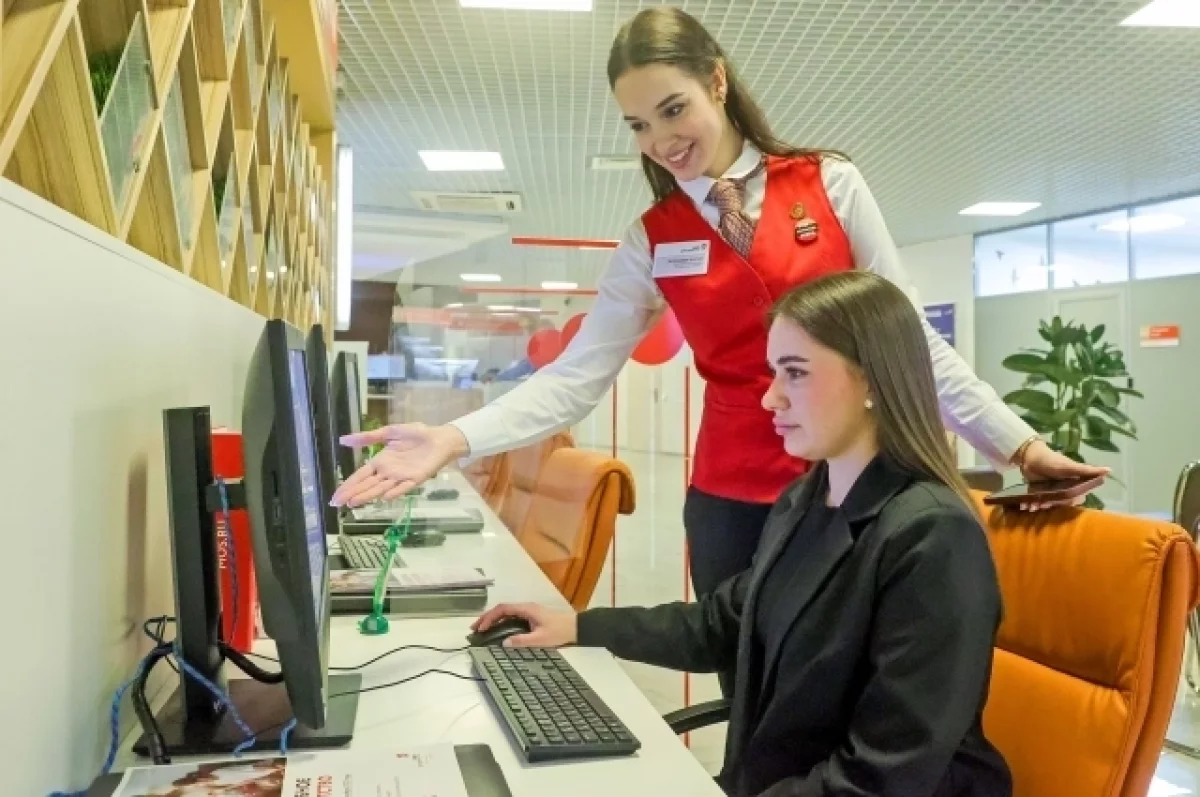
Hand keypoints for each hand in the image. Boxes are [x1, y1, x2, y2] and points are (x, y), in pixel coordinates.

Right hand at [330, 423, 468, 506]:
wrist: (439, 438)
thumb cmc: (416, 435)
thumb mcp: (389, 433)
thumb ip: (368, 438)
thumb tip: (343, 440)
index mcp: (381, 461)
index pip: (360, 476)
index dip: (348, 486)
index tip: (335, 497)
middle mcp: (388, 472)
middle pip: (367, 485)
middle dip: (352, 494)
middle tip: (338, 504)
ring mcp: (401, 477)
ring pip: (381, 489)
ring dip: (368, 496)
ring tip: (353, 503)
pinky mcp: (416, 479)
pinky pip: (404, 487)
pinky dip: (395, 492)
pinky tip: (384, 497)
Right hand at [472, 603, 577, 647]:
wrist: (576, 628)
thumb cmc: (559, 632)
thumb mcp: (541, 639)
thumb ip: (522, 640)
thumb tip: (504, 643)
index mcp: (526, 609)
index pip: (503, 609)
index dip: (490, 618)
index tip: (481, 629)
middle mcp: (525, 607)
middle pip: (502, 609)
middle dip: (487, 618)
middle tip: (474, 629)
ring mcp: (528, 611)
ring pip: (506, 613)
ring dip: (493, 620)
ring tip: (481, 630)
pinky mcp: (531, 617)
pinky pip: (511, 617)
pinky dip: (501, 622)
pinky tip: (497, 631)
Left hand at [1017, 440, 1109, 510]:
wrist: (1030, 456)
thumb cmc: (1052, 461)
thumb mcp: (1070, 466)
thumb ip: (1087, 470)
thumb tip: (1110, 470)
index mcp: (1072, 484)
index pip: (1076, 498)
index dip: (1071, 502)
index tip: (1066, 501)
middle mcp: (1061, 489)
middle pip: (1060, 503)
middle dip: (1053, 505)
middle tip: (1044, 504)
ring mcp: (1049, 491)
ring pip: (1048, 504)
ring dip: (1041, 507)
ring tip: (1032, 507)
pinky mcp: (1037, 492)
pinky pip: (1036, 501)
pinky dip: (1031, 505)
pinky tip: (1025, 506)